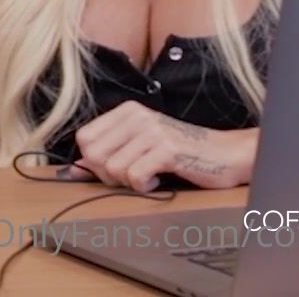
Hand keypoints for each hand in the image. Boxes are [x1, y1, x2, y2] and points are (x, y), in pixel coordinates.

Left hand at [70, 102, 255, 191]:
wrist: (226, 154)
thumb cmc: (182, 153)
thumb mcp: (141, 144)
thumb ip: (109, 152)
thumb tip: (73, 171)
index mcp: (127, 111)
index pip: (84, 138)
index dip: (93, 160)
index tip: (115, 167)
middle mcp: (137, 116)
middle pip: (94, 155)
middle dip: (108, 175)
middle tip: (133, 175)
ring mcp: (152, 131)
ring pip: (113, 169)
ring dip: (130, 182)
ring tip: (150, 175)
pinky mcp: (167, 150)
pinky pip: (135, 176)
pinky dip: (145, 186)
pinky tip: (159, 180)